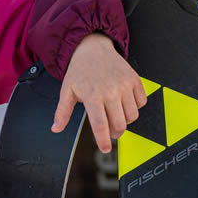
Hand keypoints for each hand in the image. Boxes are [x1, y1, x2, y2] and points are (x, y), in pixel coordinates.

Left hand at [52, 33, 145, 152]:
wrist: (93, 48)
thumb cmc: (79, 71)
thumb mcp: (67, 90)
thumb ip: (62, 112)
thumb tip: (56, 129)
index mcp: (92, 95)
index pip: (100, 125)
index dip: (103, 140)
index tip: (105, 148)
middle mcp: (110, 91)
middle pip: (120, 124)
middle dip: (115, 133)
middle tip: (110, 131)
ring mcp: (124, 85)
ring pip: (132, 116)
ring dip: (125, 120)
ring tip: (115, 114)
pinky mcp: (135, 80)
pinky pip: (141, 102)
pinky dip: (135, 106)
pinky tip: (124, 102)